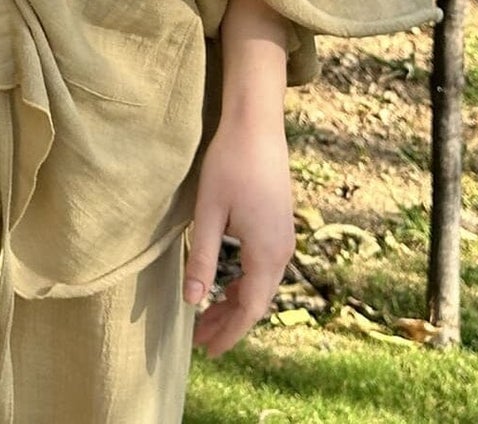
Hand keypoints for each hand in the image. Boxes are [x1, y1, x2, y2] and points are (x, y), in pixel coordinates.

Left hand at [182, 109, 295, 357]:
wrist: (257, 127)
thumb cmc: (230, 165)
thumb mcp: (209, 213)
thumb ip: (203, 258)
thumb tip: (193, 301)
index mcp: (266, 254)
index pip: (249, 308)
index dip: (228, 332)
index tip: (207, 350)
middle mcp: (282, 251)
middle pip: (257, 301)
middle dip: (229, 322)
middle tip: (201, 340)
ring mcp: (284, 238)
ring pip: (261, 285)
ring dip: (236, 303)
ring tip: (208, 317)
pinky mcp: (279, 226)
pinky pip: (264, 268)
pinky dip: (244, 284)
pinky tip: (225, 286)